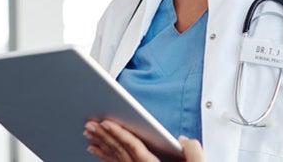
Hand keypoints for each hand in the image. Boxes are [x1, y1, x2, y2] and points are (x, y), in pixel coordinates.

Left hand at [84, 119, 203, 161]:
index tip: (107, 123)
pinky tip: (96, 149)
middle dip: (104, 136)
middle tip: (89, 124)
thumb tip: (183, 140)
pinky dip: (104, 156)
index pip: (134, 148)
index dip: (120, 134)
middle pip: (120, 152)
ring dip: (101, 144)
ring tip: (88, 134)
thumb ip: (193, 153)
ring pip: (115, 158)